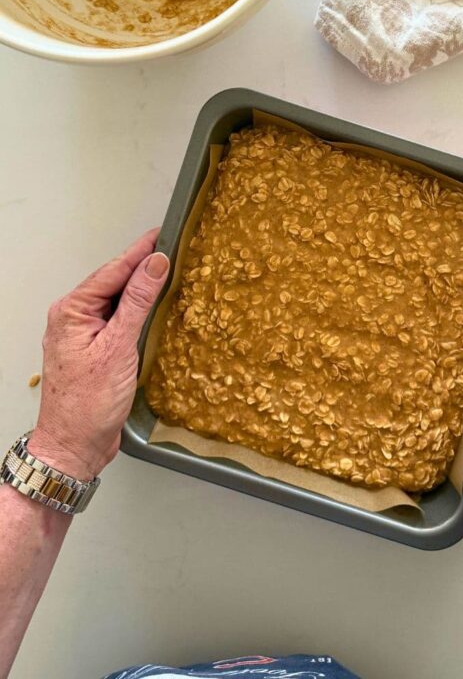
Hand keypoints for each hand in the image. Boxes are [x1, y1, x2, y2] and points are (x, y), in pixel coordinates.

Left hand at [28, 230, 168, 479]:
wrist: (73, 446)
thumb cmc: (88, 404)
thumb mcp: (118, 347)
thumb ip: (137, 302)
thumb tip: (155, 264)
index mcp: (72, 310)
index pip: (113, 270)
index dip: (140, 251)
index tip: (163, 233)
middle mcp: (73, 317)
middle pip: (114, 281)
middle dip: (142, 266)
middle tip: (173, 248)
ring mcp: (83, 334)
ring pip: (117, 300)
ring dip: (142, 288)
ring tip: (170, 271)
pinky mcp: (94, 349)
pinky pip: (118, 319)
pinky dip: (138, 311)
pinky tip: (155, 308)